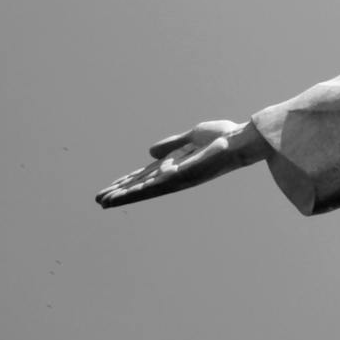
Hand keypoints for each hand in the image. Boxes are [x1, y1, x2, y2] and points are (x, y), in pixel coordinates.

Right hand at [95, 119, 268, 208]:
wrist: (242, 139)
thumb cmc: (224, 136)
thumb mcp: (192, 138)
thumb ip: (172, 145)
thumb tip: (149, 152)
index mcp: (175, 165)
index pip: (145, 177)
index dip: (128, 183)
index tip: (109, 190)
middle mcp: (175, 175)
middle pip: (142, 186)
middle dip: (121, 193)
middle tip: (98, 201)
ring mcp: (178, 177)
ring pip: (145, 190)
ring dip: (124, 195)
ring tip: (104, 202)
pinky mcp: (183, 176)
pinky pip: (157, 185)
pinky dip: (139, 191)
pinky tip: (125, 195)